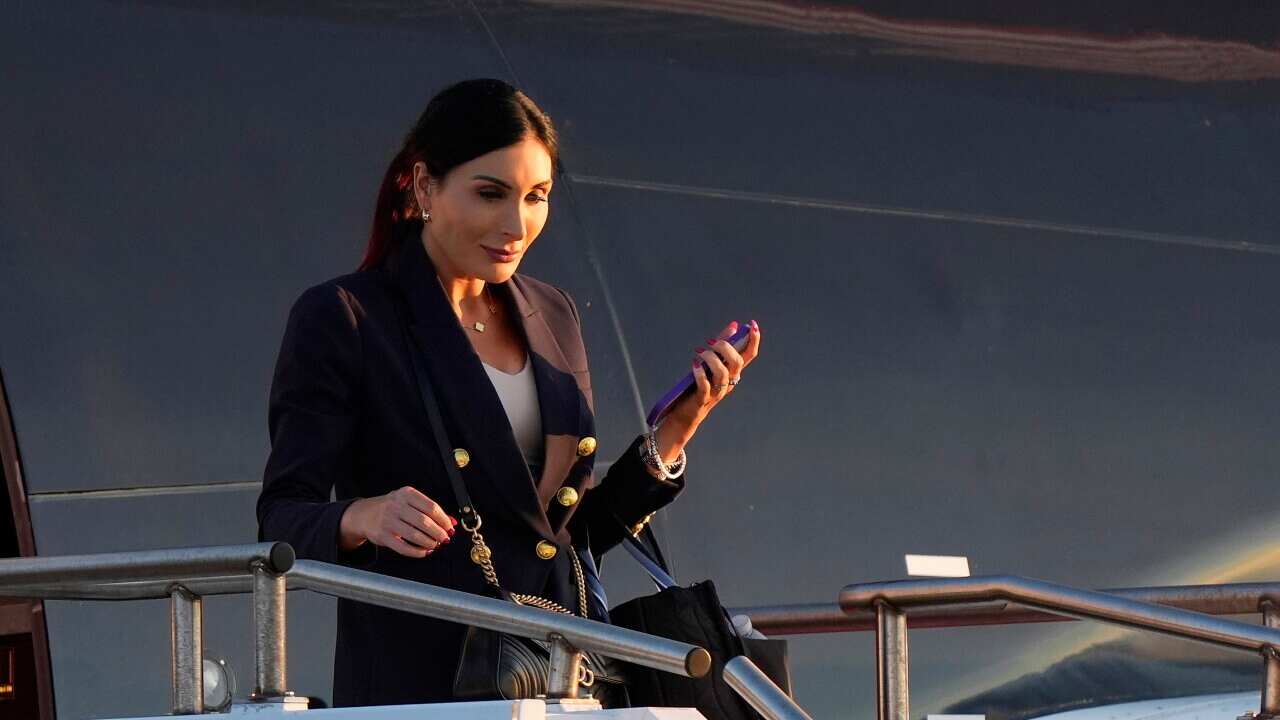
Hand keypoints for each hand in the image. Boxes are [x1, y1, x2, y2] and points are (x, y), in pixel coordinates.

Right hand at [339, 486, 457, 557]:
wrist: (364, 514)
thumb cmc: (392, 507)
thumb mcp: (409, 502)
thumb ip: (430, 511)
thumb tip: (452, 523)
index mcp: (406, 494)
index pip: (431, 507)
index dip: (444, 519)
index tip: (450, 527)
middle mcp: (396, 505)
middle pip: (424, 522)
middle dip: (439, 532)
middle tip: (445, 538)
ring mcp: (388, 521)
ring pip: (415, 535)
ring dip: (429, 542)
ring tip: (435, 544)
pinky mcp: (383, 536)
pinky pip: (404, 547)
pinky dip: (417, 552)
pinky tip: (424, 551)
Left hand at [655, 320, 761, 461]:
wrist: (686, 413)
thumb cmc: (699, 385)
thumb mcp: (711, 363)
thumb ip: (721, 345)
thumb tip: (734, 326)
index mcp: (734, 372)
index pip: (750, 355)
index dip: (754, 339)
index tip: (752, 324)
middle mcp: (729, 382)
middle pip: (737, 362)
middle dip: (725, 347)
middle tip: (711, 342)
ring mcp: (717, 392)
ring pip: (722, 373)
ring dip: (711, 359)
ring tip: (699, 352)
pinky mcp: (703, 399)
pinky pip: (705, 386)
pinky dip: (700, 374)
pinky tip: (694, 365)